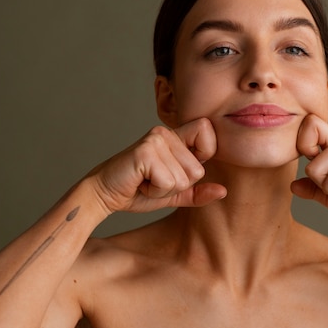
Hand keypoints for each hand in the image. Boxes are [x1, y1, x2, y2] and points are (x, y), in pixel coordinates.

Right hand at [87, 118, 226, 214]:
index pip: (207, 132)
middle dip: (177, 185)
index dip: (203, 153)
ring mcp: (155, 140)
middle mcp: (165, 133)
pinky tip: (139, 183)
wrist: (104, 195)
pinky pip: (168, 183)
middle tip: (153, 180)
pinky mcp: (145, 152)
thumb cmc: (137, 191)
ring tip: (145, 181)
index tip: (179, 167)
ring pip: (184, 178)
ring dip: (164, 190)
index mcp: (175, 137)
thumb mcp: (173, 193)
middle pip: (197, 169)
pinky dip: (155, 191)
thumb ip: (198, 192)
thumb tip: (224, 191)